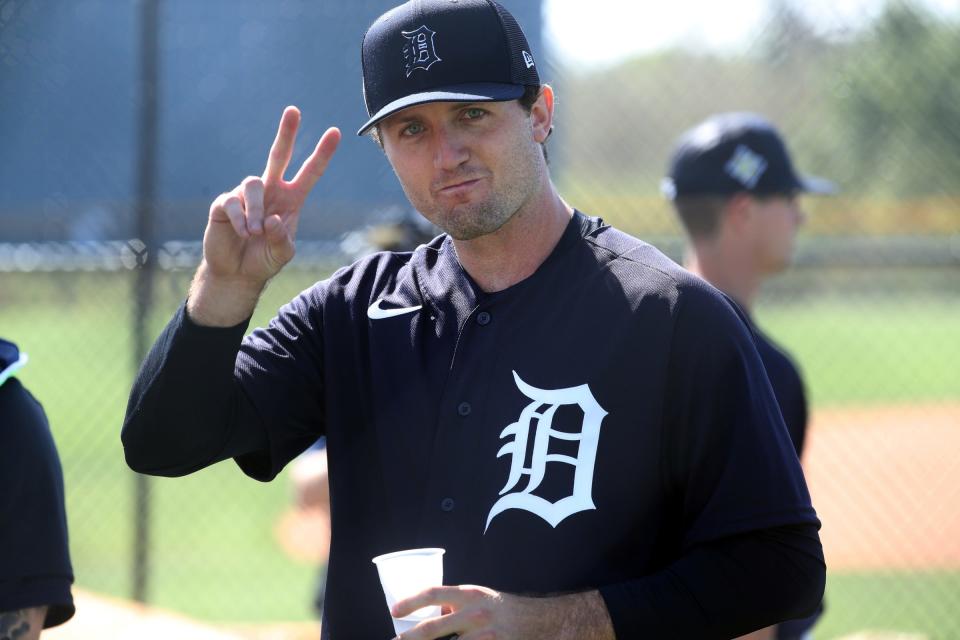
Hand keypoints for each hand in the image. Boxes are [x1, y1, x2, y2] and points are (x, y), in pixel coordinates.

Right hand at [203, 106, 340, 286]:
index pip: (309, 172)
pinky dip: (241, 220)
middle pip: (278, 155)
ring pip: (254, 183)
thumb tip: (272, 219)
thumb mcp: (282, 253)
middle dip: (286, 132)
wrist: (236, 273)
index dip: (322, 154)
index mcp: (291, 200)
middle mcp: (270, 191)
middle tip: (294, 110)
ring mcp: (246, 195)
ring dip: (257, 211)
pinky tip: (243, 234)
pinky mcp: (224, 202)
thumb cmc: (264, 260)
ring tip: (255, 233)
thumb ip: (282, 238)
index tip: (335, 132)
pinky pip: (233, 202)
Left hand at [391, 585, 614, 639]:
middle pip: (432, 629)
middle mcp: (475, 614)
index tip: (394, 611)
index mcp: (470, 595)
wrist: (542, 622)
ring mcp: (484, 636)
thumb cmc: (505, 609)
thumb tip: (431, 613)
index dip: (411, 602)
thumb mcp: (481, 598)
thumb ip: (457, 604)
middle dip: (409, 639)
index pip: (434, 593)